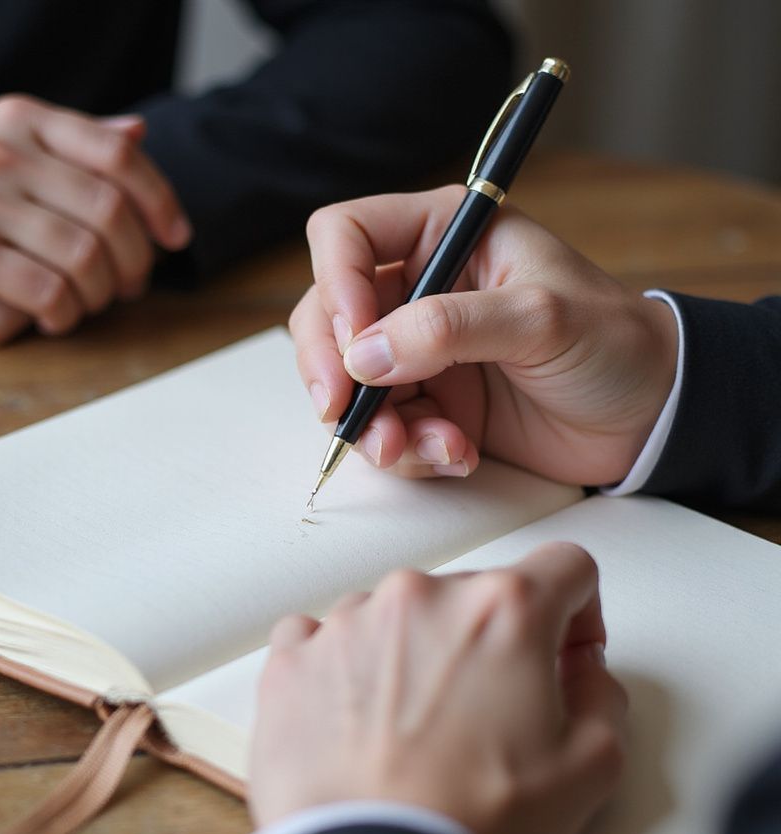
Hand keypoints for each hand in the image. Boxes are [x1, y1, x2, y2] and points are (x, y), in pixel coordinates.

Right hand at [0, 95, 191, 338]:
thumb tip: (140, 131)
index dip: (160, 199)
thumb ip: (73, 142)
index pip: (118, 153)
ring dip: (100, 293)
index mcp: (24, 119)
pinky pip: (48, 291)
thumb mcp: (7, 143)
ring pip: (85, 256)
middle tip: (131, 285)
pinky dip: (66, 313)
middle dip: (135, 259)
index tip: (176, 237)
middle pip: (111, 211)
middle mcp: (5, 151)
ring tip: (90, 302)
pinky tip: (57, 316)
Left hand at [250, 544, 626, 833]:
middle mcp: (421, 597)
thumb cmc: (467, 822)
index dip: (579, 612)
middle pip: (475, 595)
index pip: (564, 567)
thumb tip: (583, 674)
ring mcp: (349, 621)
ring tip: (414, 732)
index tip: (564, 651)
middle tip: (488, 715)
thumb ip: (603, 697)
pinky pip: (326, 638)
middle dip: (491, 644)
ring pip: (401, 616)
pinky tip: (358, 720)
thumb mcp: (590, 768)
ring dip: (416, 655)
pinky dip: (345, 668)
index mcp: (501, 611)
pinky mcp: (295, 656)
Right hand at [290, 188, 679, 485]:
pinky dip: (410, 452)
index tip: (357, 345)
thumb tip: (365, 357)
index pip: (347, 236)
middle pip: (328, 316)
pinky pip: (385, 430)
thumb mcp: (541, 318)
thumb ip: (450, 328)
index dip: (336, 285)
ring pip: (348, 384)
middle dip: (331, 369)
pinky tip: (456, 455)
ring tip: (427, 447)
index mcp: (444, 237)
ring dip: (374, 425)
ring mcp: (420, 354)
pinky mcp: (430, 407)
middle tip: (346, 411)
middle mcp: (420, 291)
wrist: (648, 418)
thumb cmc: (614, 345)